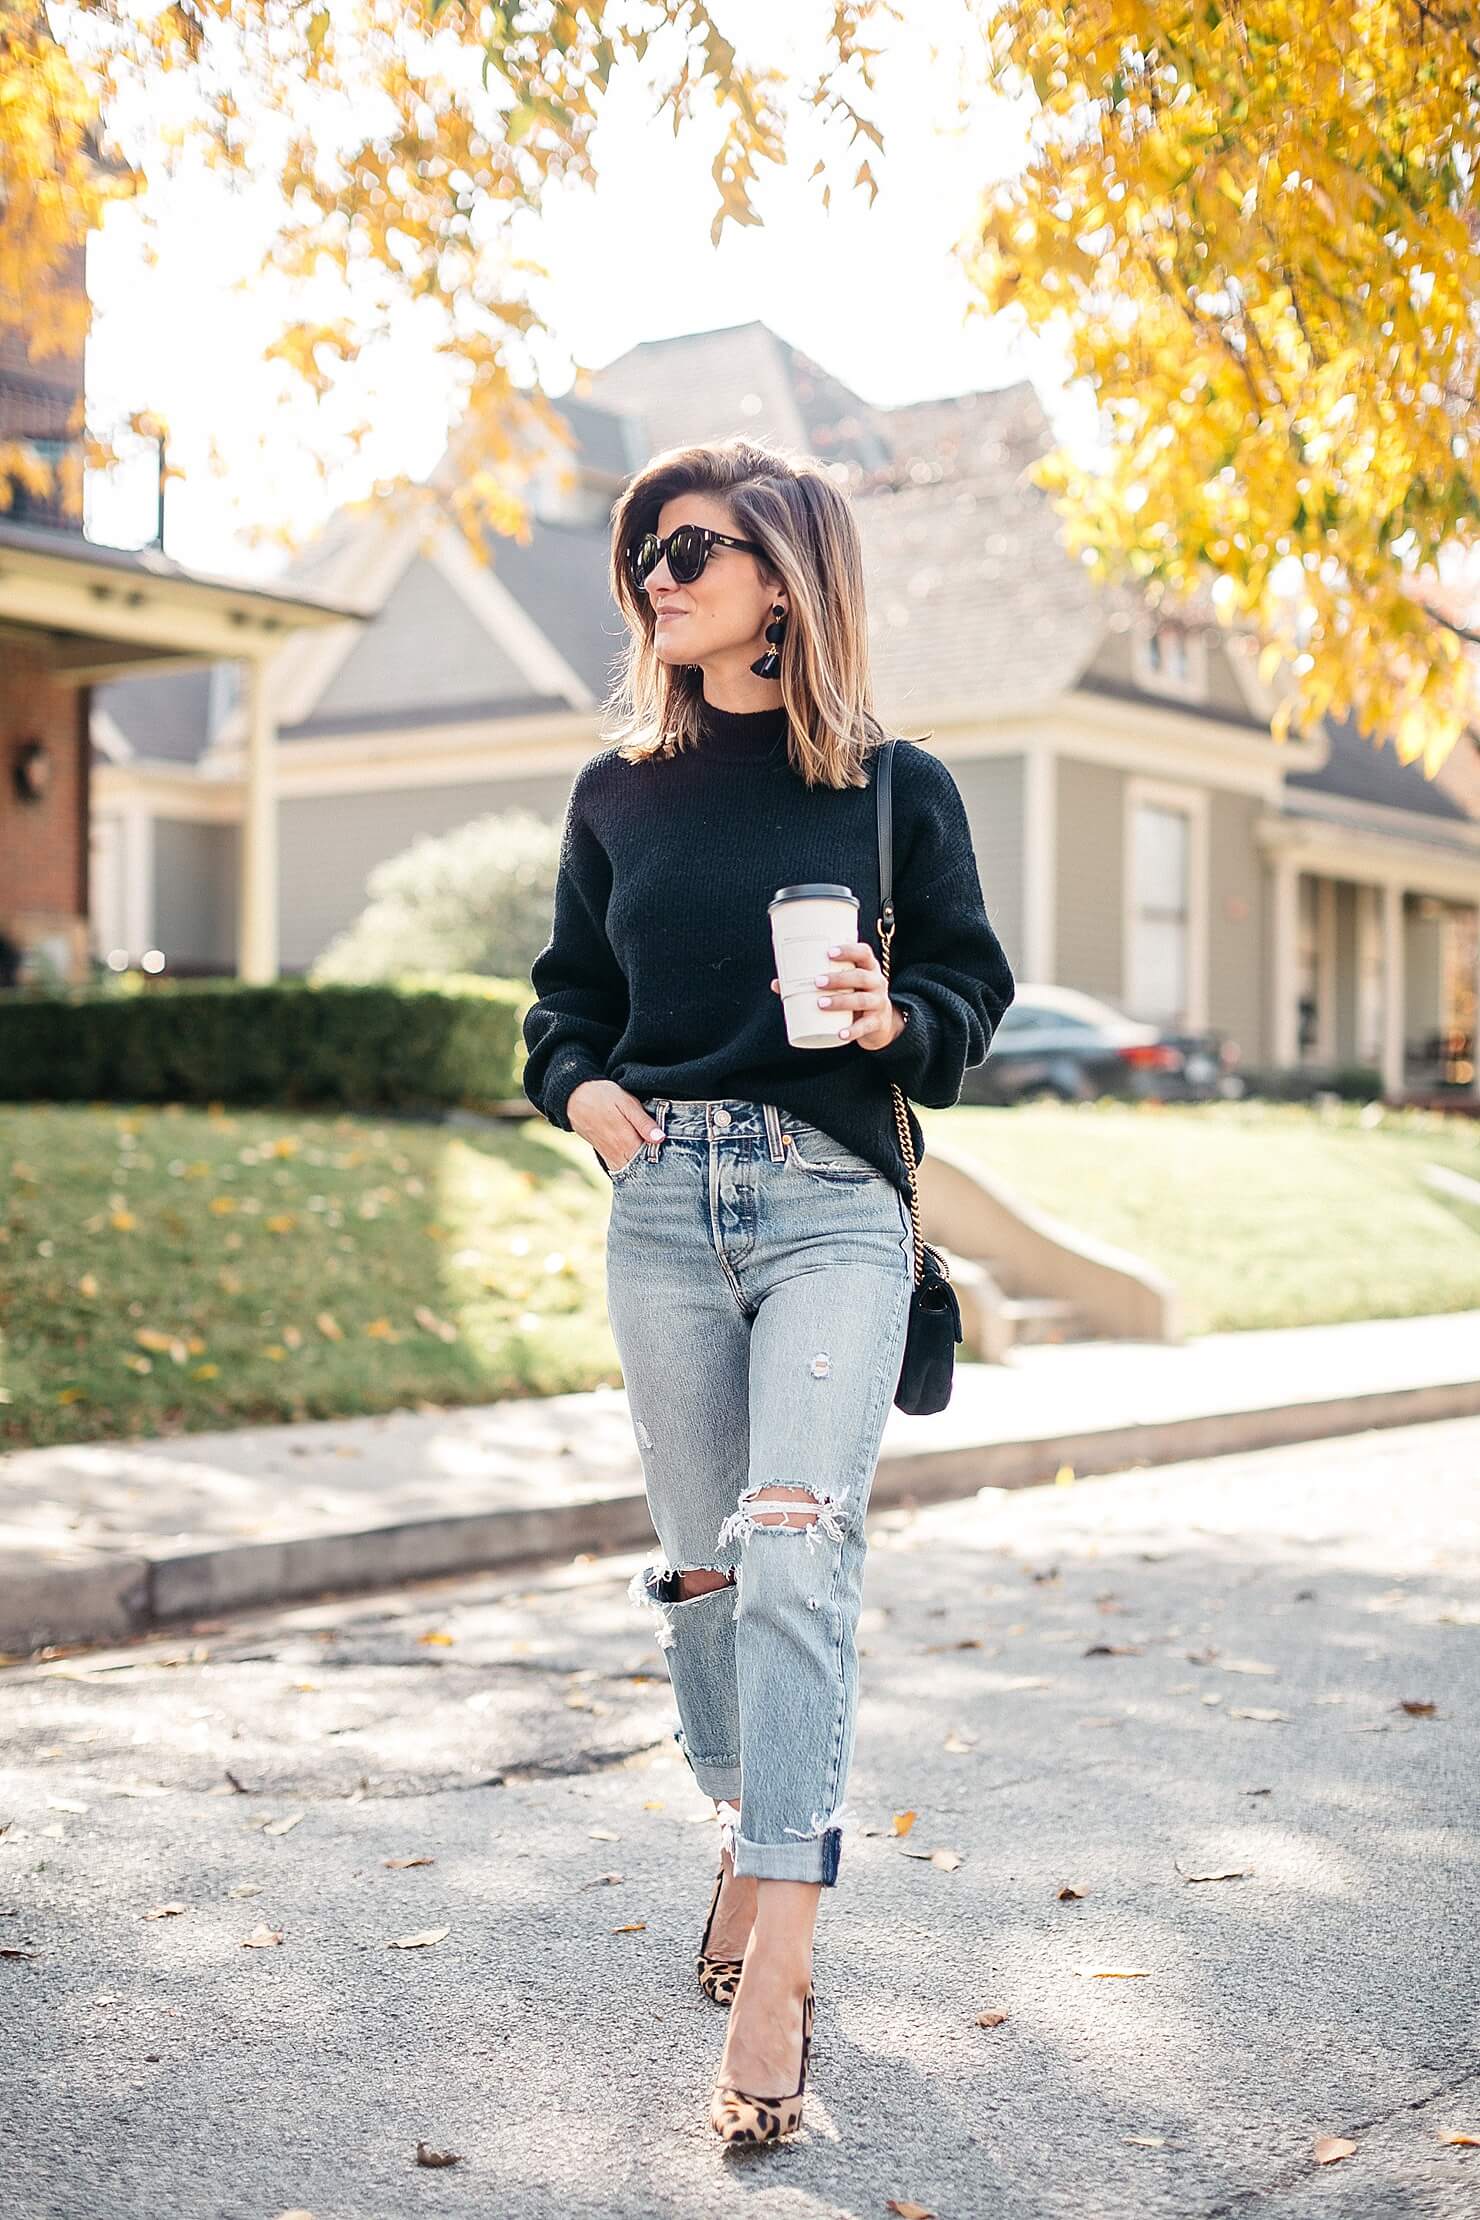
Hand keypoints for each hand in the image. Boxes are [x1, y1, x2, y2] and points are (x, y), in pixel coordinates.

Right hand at [567, 1079, 662, 1171]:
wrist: (574, 1097)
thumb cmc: (602, 1096)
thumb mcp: (627, 1103)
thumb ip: (644, 1122)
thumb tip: (661, 1138)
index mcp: (626, 1141)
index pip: (651, 1160)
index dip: (664, 1158)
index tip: (672, 1152)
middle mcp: (617, 1154)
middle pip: (642, 1170)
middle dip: (656, 1166)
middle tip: (667, 1156)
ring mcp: (610, 1157)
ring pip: (632, 1171)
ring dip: (645, 1168)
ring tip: (655, 1157)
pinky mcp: (605, 1156)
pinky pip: (622, 1169)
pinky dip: (633, 1168)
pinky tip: (641, 1159)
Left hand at [770, 940, 905, 1050]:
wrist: (880, 1024)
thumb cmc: (854, 996)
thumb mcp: (842, 986)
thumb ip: (813, 983)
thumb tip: (777, 984)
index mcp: (868, 968)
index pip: (864, 953)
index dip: (849, 950)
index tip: (829, 952)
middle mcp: (877, 982)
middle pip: (861, 976)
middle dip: (838, 978)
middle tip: (816, 982)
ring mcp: (879, 1003)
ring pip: (861, 999)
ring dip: (841, 1001)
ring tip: (820, 1003)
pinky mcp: (876, 1022)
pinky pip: (865, 1026)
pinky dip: (852, 1031)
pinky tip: (839, 1033)